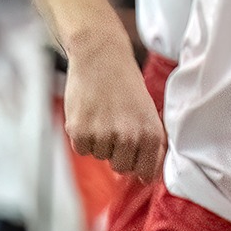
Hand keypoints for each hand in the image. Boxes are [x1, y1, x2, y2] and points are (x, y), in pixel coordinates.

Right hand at [64, 39, 165, 181]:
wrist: (101, 57)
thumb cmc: (125, 83)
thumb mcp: (148, 110)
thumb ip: (151, 141)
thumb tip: (149, 173)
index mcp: (151, 133)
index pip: (147, 172)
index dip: (140, 168)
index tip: (136, 161)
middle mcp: (129, 137)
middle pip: (121, 167)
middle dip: (118, 153)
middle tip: (116, 128)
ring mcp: (103, 135)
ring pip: (100, 157)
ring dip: (100, 142)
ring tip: (103, 115)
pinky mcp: (80, 131)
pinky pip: (82, 149)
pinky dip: (83, 137)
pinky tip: (90, 115)